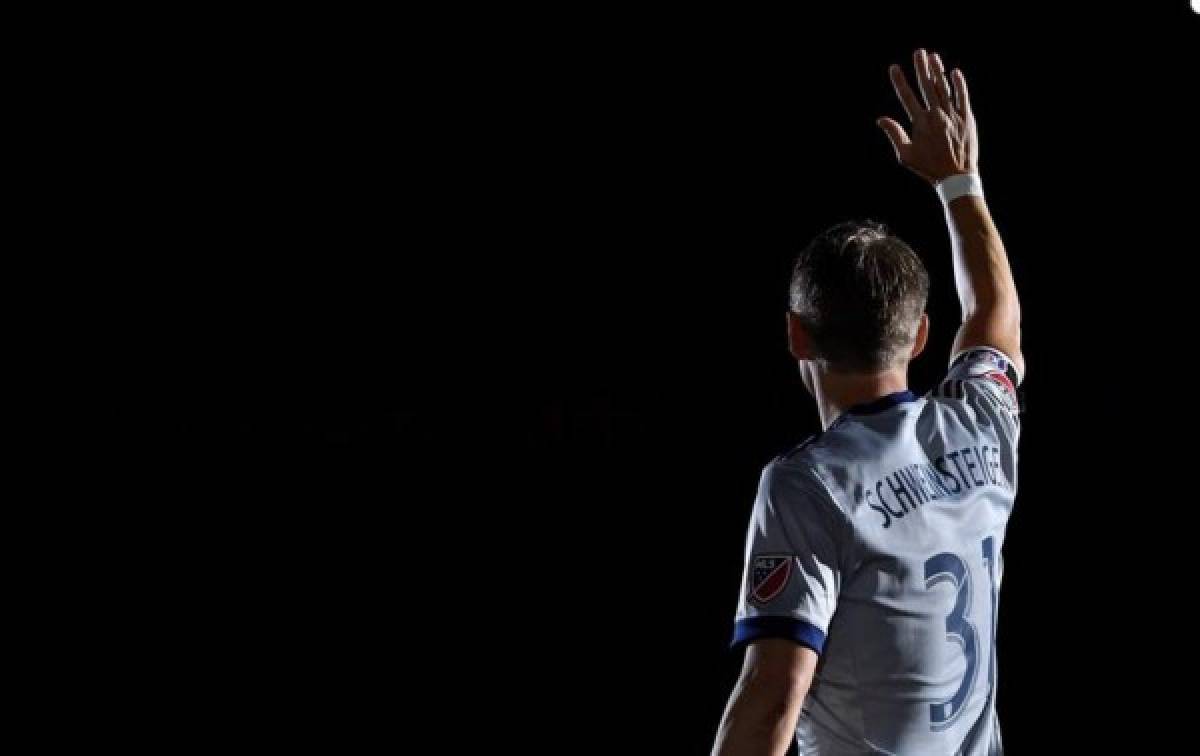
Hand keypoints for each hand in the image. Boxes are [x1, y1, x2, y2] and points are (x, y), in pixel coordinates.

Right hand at [877, 49, 978, 183]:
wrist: (956, 175)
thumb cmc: (928, 167)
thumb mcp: (905, 155)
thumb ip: (894, 134)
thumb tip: (881, 120)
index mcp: (920, 123)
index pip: (907, 97)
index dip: (900, 81)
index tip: (894, 67)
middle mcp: (936, 115)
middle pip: (927, 86)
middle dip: (922, 68)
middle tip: (918, 52)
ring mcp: (953, 115)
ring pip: (944, 88)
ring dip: (938, 71)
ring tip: (933, 57)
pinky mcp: (967, 118)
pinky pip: (962, 97)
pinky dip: (959, 84)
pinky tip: (954, 73)